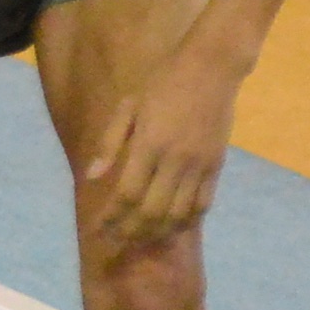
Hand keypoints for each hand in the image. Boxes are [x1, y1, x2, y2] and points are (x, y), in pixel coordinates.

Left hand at [78, 48, 240, 250]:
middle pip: (151, 211)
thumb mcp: (129, 106)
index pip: (127, 194)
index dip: (112, 216)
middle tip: (117, 242)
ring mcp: (199, 164)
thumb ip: (110, 144)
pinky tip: (172, 228)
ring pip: (179, 214)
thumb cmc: (163, 82)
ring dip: (158, 232)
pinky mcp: (217, 165)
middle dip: (131, 232)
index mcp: (149, 144)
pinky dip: (186, 221)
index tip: (99, 228)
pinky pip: (203, 203)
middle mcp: (175, 159)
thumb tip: (92, 177)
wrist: (212, 66)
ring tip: (142, 241)